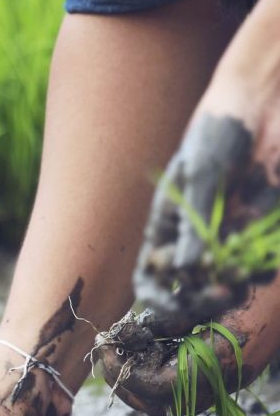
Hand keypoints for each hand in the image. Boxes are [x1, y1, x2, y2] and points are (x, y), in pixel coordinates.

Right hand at [135, 28, 279, 337]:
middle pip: (187, 293)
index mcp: (165, 230)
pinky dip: (258, 273)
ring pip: (222, 288)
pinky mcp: (256, 236)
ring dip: (232, 293)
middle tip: (220, 297)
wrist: (260, 108)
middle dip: (201, 303)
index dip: (160, 300)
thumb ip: (196, 227)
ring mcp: (224, 242)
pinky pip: (254, 269)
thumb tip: (188, 272)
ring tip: (240, 282)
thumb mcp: (201, 178)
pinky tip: (263, 264)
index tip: (178, 307)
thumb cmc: (217, 136)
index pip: (151, 280)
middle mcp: (192, 244)